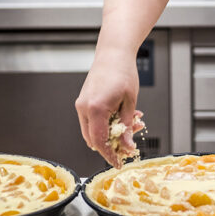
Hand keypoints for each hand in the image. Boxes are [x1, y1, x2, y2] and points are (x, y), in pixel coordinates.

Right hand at [75, 49, 140, 168]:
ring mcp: (81, 104)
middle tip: (130, 142)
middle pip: (94, 139)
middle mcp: (84, 108)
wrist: (113, 52)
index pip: (99, 142)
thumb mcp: (130, 102)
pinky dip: (105, 124)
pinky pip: (92, 120)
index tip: (119, 163)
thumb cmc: (123, 72)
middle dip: (112, 145)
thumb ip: (127, 126)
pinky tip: (122, 116)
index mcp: (96, 109)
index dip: (109, 156)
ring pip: (93, 131)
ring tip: (133, 123)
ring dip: (110, 133)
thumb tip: (126, 147)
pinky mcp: (83, 101)